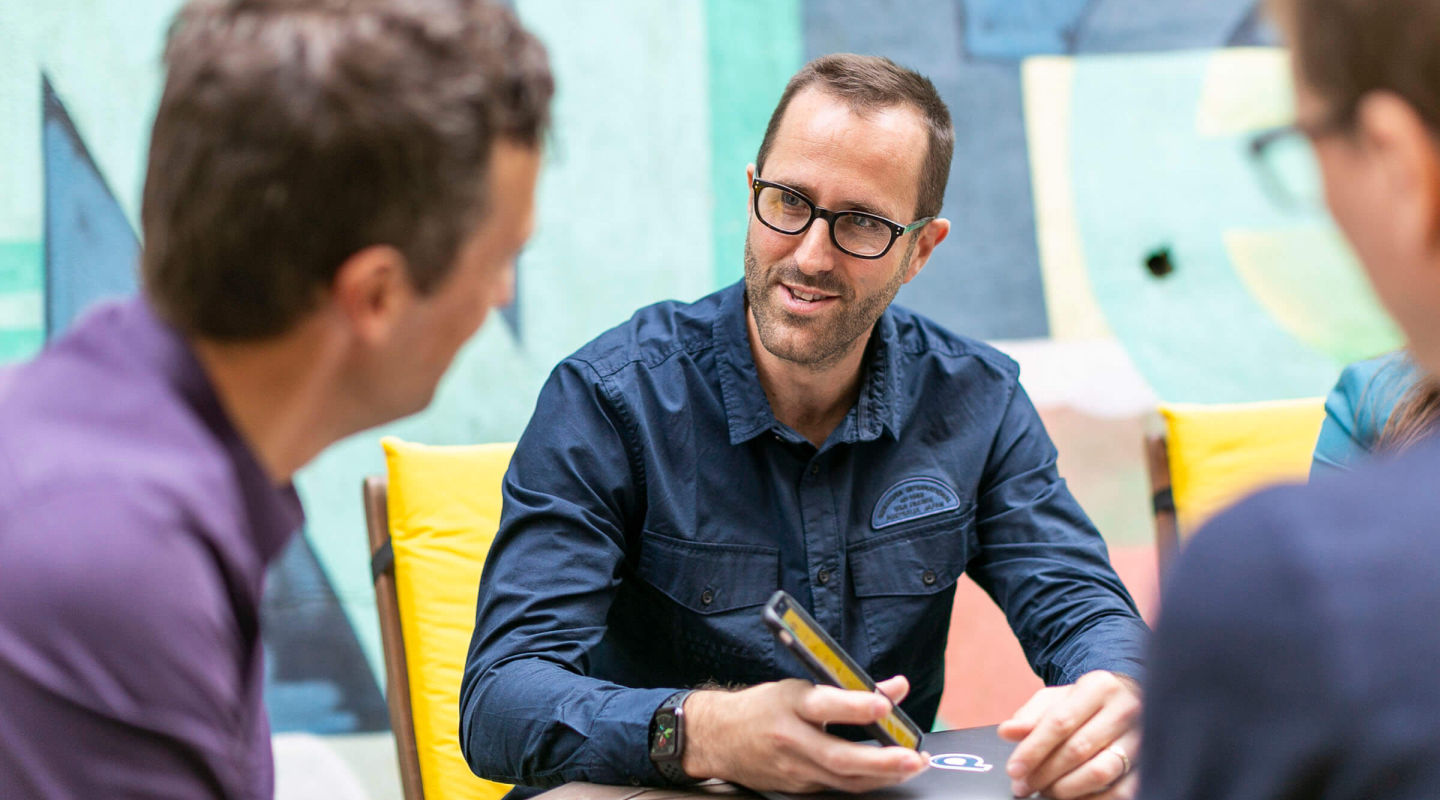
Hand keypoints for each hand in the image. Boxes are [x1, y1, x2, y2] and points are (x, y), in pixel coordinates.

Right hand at [681, 676, 928, 792]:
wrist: (718, 737)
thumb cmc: (764, 707)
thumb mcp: (800, 687)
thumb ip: (849, 689)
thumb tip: (896, 688)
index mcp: (790, 704)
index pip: (824, 705)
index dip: (855, 706)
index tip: (884, 705)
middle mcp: (791, 738)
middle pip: (839, 756)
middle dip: (881, 760)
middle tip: (913, 757)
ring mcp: (793, 769)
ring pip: (843, 779)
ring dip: (882, 776)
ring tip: (911, 766)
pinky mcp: (797, 787)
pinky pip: (837, 787)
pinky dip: (865, 782)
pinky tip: (888, 775)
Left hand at [998, 671, 1140, 798]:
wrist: (1126, 701)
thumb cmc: (1084, 702)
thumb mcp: (1055, 699)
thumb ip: (1030, 715)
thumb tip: (1006, 732)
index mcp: (1098, 687)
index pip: (1060, 722)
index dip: (1033, 749)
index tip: (1013, 769)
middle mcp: (1124, 710)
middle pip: (1077, 750)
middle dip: (1044, 773)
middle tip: (1023, 787)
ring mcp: (1141, 738)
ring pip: (1100, 773)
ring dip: (1066, 789)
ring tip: (1045, 792)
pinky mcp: (1149, 764)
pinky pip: (1121, 791)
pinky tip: (1072, 799)